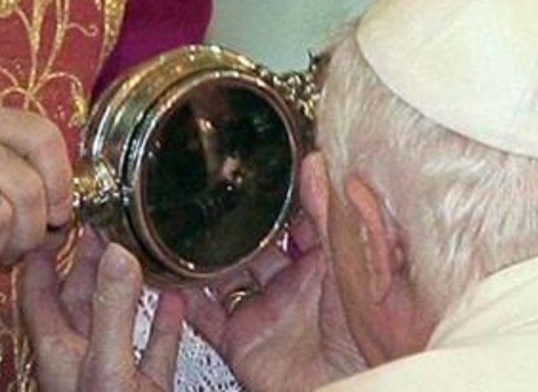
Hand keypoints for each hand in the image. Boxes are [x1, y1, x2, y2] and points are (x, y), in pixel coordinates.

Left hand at [21, 228, 182, 391]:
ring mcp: (114, 375)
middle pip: (76, 300)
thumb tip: (117, 254)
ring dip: (124, 287)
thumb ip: (113, 311)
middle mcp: (81, 361)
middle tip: (99, 228)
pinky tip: (174, 300)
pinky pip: (155, 347)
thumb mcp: (108, 365)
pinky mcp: (146, 387)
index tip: (55, 224)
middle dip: (86, 262)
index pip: (36, 292)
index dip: (41, 256)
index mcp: (58, 354)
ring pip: (115, 320)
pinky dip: (165, 321)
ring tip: (132, 254)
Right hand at [183, 154, 366, 391]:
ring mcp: (264, 313)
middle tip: (211, 195)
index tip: (258, 172)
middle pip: (253, 246)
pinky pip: (205, 319)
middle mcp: (290, 288)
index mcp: (322, 265)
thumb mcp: (352, 262)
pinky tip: (168, 279)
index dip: (278, 200)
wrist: (354, 387)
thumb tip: (316, 168)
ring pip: (223, 277)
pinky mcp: (242, 341)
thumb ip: (331, 216)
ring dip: (203, 258)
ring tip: (181, 228)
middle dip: (234, 225)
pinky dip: (184, 302)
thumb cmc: (369, 337)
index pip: (295, 221)